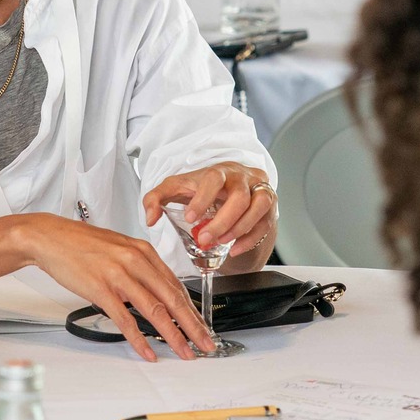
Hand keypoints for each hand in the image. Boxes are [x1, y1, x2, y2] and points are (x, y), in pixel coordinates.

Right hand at [19, 214, 214, 361]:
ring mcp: (119, 275)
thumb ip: (140, 267)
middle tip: (206, 345)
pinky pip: (125, 319)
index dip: (192, 310)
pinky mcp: (101, 289)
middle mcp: (136, 261)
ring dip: (174, 336)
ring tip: (184, 353)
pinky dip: (140, 339)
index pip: (176, 285)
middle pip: (173, 299)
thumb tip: (156, 290)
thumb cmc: (82, 243)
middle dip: (193, 326)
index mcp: (143, 251)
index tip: (202, 326)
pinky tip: (148, 351)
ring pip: (155, 311)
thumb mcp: (119, 248)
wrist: (50, 237)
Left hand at [144, 163, 276, 271]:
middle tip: (203, 239)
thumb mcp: (176, 189)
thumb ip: (156, 199)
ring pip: (258, 207)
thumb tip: (150, 218)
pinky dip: (250, 239)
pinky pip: (265, 224)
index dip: (203, 198)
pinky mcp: (269, 208)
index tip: (190, 218)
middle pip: (239, 196)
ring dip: (239, 229)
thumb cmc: (202, 188)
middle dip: (221, 221)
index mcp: (219, 170)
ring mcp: (260, 191)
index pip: (214, 179)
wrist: (229, 191)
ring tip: (220, 243)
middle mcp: (243, 177)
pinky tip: (233, 249)